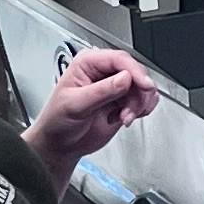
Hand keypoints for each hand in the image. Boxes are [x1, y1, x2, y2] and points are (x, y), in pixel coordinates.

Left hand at [29, 46, 162, 169]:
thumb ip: (101, 91)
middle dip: (138, 92)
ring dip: (139, 104)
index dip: (135, 72)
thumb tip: (125, 78)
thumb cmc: (57, 121)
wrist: (60, 144)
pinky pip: (144, 99)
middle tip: (130, 110)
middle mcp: (103, 71)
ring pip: (142, 87)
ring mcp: (115, 86)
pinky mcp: (123, 101)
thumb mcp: (75, 105)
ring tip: (124, 117)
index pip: (119, 59)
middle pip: (135, 72)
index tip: (145, 86)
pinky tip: (126, 118)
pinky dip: (141, 109)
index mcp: (88, 63)